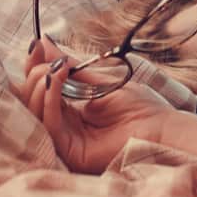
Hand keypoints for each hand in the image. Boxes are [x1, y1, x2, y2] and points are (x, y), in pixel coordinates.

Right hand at [16, 36, 174, 173]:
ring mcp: (67, 142)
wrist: (163, 128)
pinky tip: (56, 79)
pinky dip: (50, 98)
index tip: (35, 46)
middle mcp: (66, 128)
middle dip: (36, 75)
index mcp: (72, 113)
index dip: (35, 68)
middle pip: (33, 102)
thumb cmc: (142, 108)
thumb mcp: (99, 80)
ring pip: (37, 113)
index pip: (43, 90)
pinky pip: (51, 123)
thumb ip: (70, 66)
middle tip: (48, 60)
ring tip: (54, 68)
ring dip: (41, 85)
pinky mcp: (71, 152)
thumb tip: (45, 44)